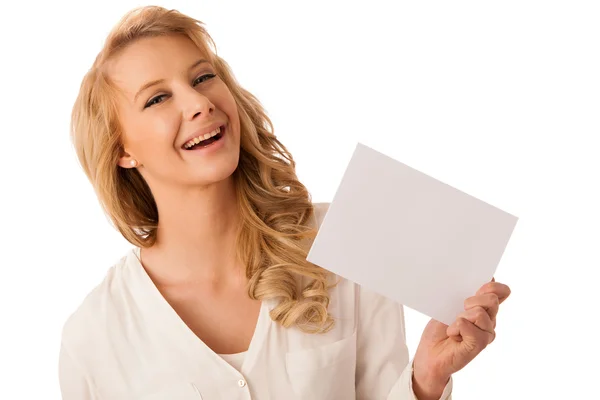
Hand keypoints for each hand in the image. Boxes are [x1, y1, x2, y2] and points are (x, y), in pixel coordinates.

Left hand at [412, 278, 510, 398]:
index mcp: (485, 308)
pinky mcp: (479, 344)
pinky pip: (469, 326)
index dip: (493, 286)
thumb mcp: (450, 305)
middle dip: (472, 300)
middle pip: (491, 299)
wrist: (429, 352)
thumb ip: (466, 294)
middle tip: (459, 309)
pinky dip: (456, 328)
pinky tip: (453, 335)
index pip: (502, 292)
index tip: (479, 287)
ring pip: (479, 313)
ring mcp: (486, 333)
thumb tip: (484, 279)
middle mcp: (490, 320)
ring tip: (453, 326)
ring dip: (460, 317)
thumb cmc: (439, 328)